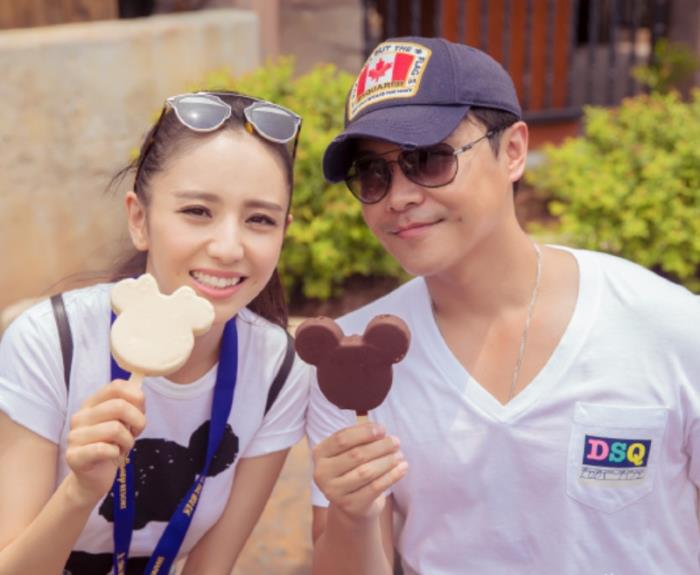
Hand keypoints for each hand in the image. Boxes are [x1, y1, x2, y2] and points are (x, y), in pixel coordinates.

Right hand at [65, 378, 145, 505]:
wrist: (93, 478)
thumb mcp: (123, 422)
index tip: (141, 412)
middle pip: (119, 406)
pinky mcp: (74, 456)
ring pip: (115, 428)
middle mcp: (80, 416)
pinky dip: (116, 453)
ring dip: (128, 441)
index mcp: (92, 403)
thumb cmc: (111, 446)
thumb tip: (139, 392)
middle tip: (135, 433)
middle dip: (138, 421)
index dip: (136, 397)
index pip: (116, 386)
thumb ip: (130, 405)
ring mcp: (74, 436)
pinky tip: (113, 455)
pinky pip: (103, 449)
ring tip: (123, 447)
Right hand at [312, 423, 407, 520]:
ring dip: (387, 461)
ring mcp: (334, 492)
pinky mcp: (350, 506)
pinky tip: (403, 468)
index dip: (363, 432)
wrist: (350, 505)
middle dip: (380, 446)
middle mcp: (322, 473)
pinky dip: (392, 476)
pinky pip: (375, 488)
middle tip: (396, 441)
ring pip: (366, 472)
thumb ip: (360, 438)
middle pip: (355, 455)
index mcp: (319, 454)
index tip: (383, 429)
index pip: (341, 439)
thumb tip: (380, 430)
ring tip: (400, 454)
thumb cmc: (352, 469)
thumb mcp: (349, 451)